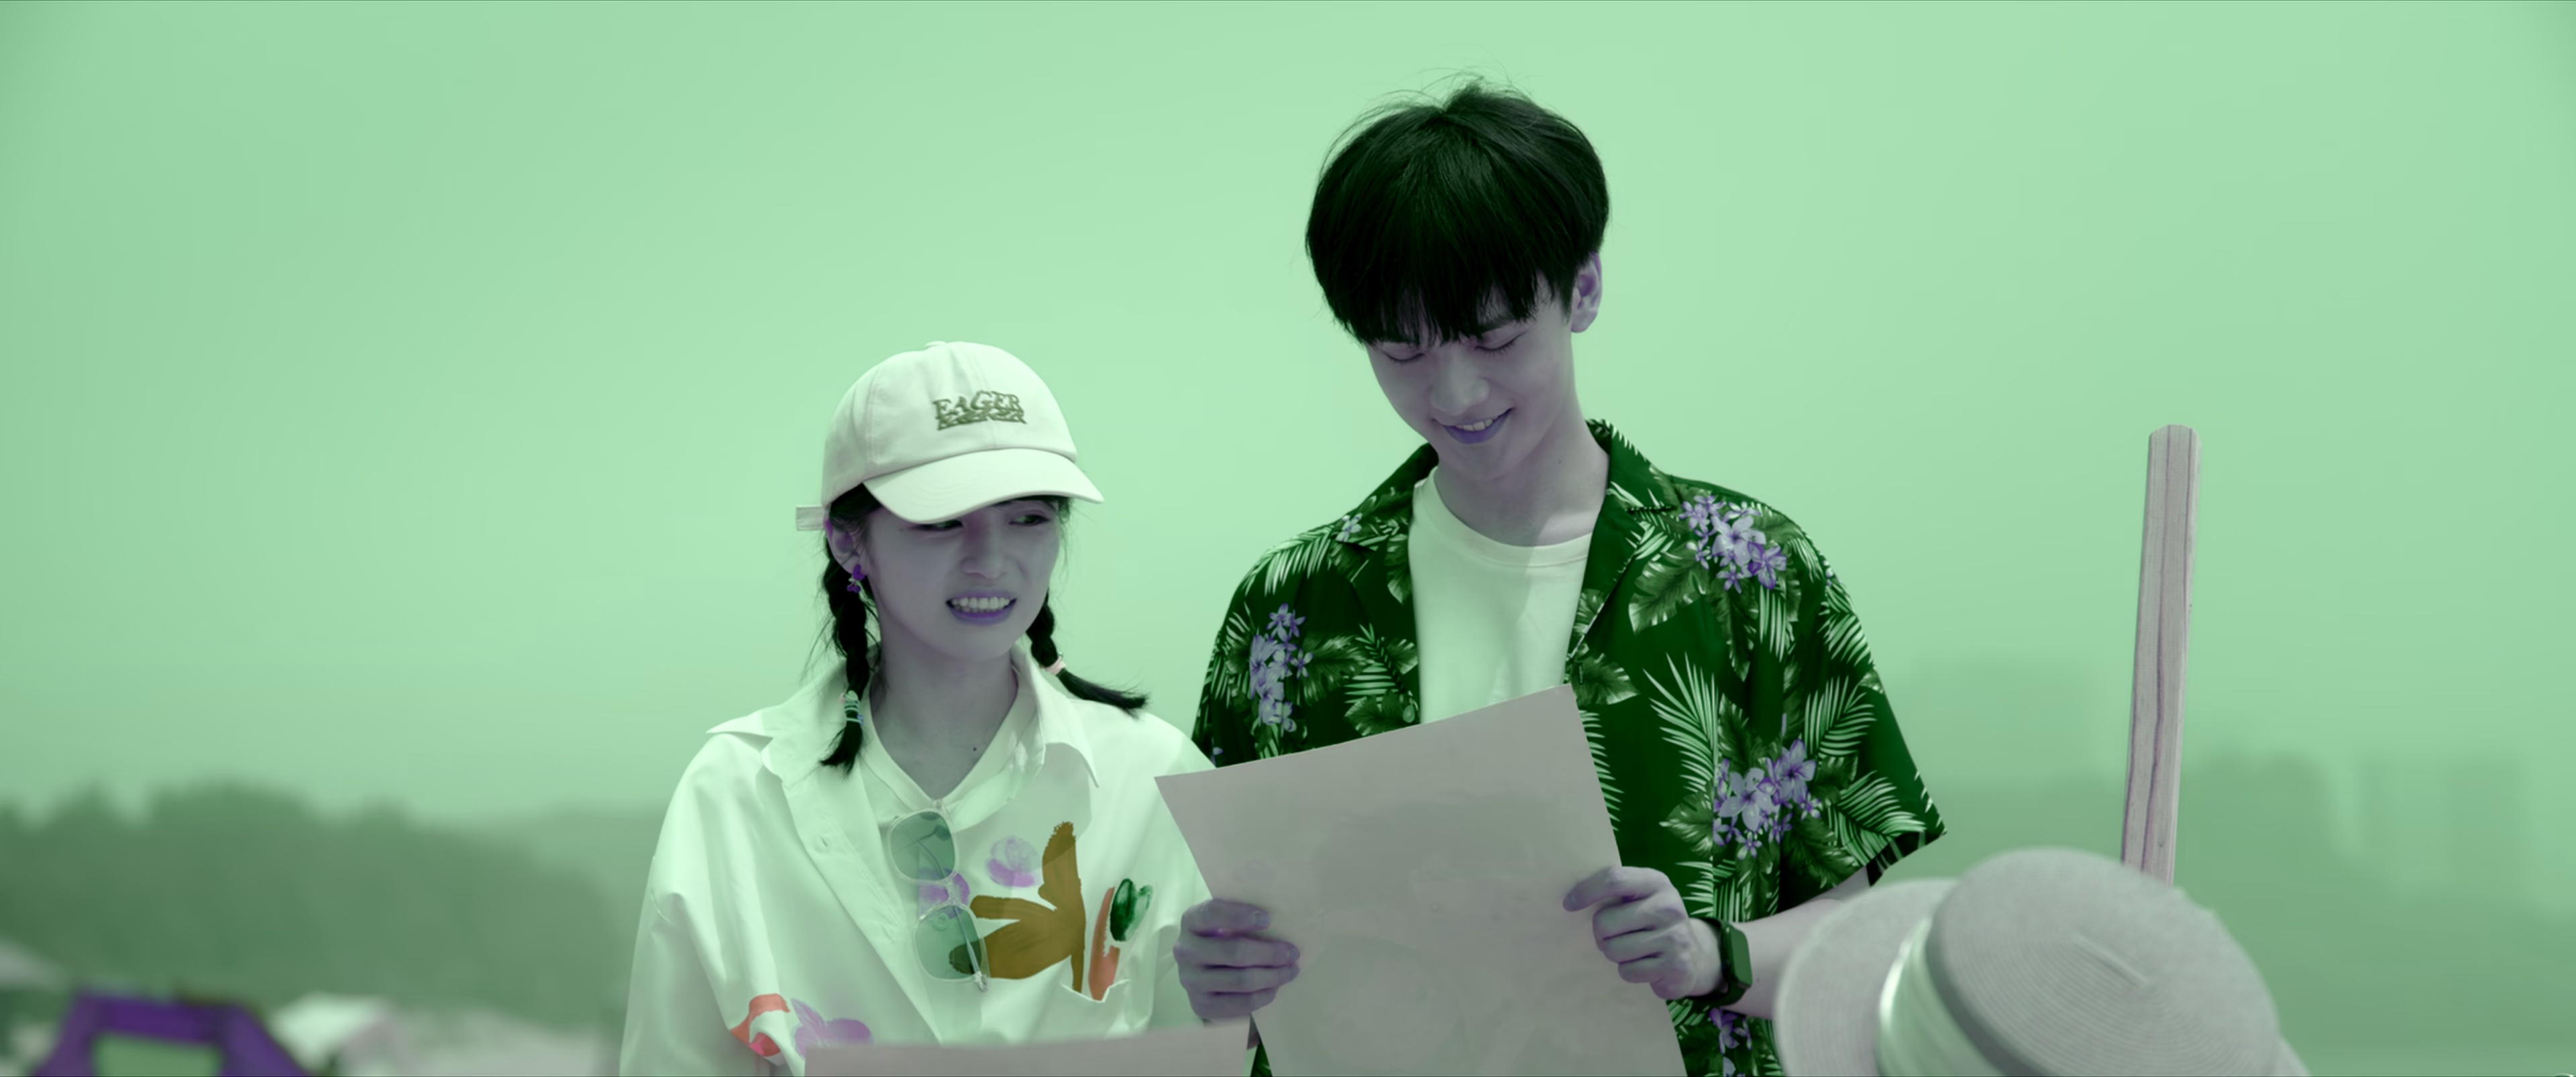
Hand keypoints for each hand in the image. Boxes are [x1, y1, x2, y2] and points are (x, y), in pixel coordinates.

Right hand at [1176, 899, 1300, 1020]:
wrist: (1204, 972)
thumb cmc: (1223, 937)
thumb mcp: (1225, 920)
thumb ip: (1243, 916)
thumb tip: (1281, 919)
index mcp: (1191, 921)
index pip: (1212, 913)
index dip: (1240, 915)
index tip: (1268, 919)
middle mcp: (1185, 950)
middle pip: (1234, 952)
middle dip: (1270, 953)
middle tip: (1293, 953)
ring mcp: (1190, 980)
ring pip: (1241, 980)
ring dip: (1273, 976)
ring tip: (1291, 970)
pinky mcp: (1201, 1005)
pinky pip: (1240, 1003)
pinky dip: (1263, 996)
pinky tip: (1274, 987)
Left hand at [1563, 866, 1719, 1000]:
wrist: (1693, 955)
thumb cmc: (1652, 922)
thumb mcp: (1640, 897)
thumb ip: (1614, 891)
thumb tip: (1571, 897)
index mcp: (1656, 882)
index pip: (1614, 879)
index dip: (1586, 891)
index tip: (1569, 904)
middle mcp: (1668, 906)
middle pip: (1605, 921)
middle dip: (1600, 934)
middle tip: (1612, 936)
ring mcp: (1674, 936)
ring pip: (1614, 949)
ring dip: (1614, 954)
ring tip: (1631, 949)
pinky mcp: (1674, 965)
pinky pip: (1628, 971)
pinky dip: (1629, 971)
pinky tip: (1644, 964)